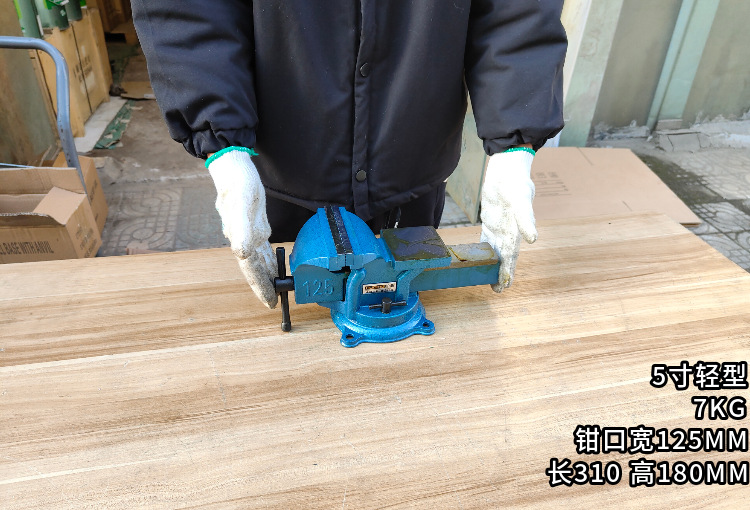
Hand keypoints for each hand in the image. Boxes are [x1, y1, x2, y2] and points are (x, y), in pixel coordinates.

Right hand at [207, 148, 277, 307]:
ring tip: (277, 288)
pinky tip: (275, 263)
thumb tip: (242, 253)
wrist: (232, 167)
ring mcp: (248, 232)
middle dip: (264, 285)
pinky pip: (262, 248)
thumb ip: (241, 229)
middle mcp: (243, 239)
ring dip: (267, 274)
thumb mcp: (242, 203)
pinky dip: (269, 258)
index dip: (259, 286)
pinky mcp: (255, 224)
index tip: (269, 302)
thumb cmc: (238, 183)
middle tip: (275, 301)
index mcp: (241, 238)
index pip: (251, 269)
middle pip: (255, 269)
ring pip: (258, 260)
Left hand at [480, 147, 536, 291]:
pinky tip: (478, 257)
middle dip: (500, 272)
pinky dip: (483, 248)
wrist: (508, 168)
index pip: (512, 255)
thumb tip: (533, 239)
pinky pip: (485, 238)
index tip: (504, 286)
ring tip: (487, 279)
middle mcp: (508, 231)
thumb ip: (526, 219)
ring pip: (495, 250)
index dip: (508, 270)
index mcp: (516, 230)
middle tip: (497, 290)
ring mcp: (499, 226)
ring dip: (492, 264)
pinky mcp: (490, 219)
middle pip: (504, 256)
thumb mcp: (521, 200)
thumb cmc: (516, 183)